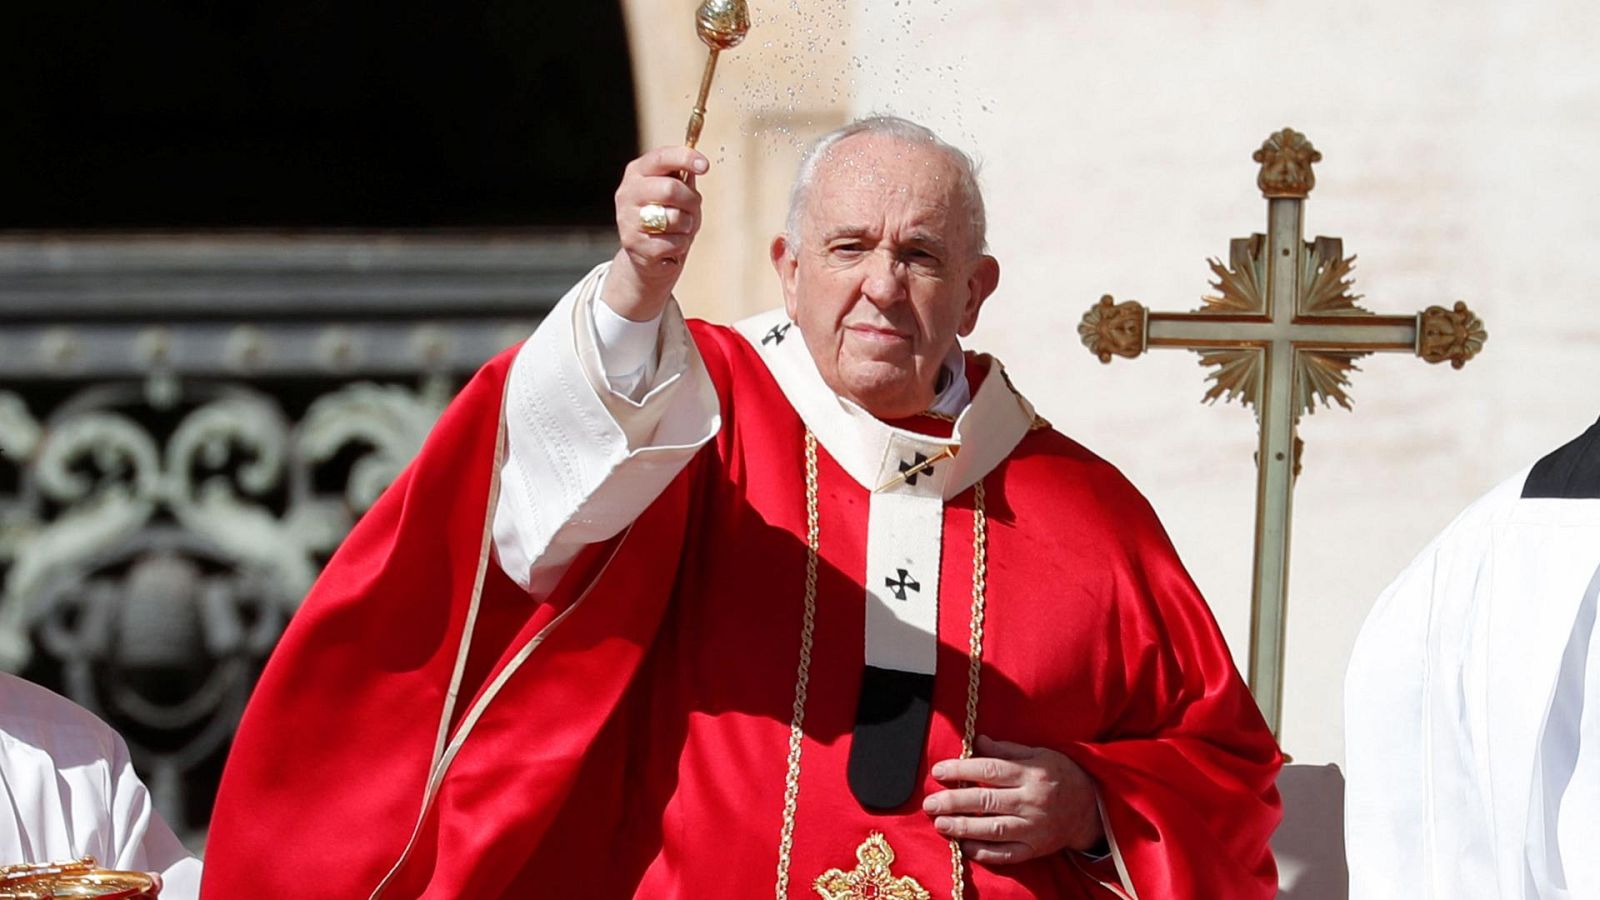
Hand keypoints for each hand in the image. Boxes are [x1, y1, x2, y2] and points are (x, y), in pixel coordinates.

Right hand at [606, 146, 709, 321]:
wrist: (647, 256)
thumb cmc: (667, 217)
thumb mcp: (676, 193)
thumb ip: (683, 177)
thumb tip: (697, 165)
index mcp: (637, 173)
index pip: (661, 158)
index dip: (685, 158)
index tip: (705, 166)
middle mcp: (627, 193)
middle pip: (670, 189)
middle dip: (691, 200)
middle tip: (693, 209)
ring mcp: (627, 219)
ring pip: (674, 218)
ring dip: (687, 225)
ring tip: (679, 229)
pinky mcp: (633, 244)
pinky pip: (673, 242)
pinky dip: (681, 245)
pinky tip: (672, 246)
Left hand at [922, 735, 1103, 864]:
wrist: (1092, 808)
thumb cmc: (1061, 775)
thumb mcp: (1040, 754)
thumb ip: (1008, 749)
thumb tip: (978, 741)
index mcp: (1031, 773)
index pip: (990, 770)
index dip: (961, 770)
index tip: (938, 771)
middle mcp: (1032, 801)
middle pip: (987, 802)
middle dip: (954, 802)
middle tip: (930, 803)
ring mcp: (1034, 827)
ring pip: (994, 830)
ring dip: (964, 828)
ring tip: (940, 824)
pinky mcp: (1036, 848)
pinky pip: (1008, 854)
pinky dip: (985, 852)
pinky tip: (965, 846)